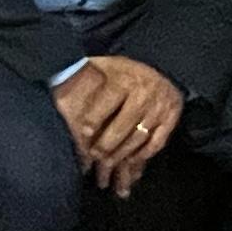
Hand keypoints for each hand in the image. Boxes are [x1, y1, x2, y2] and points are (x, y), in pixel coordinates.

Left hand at [57, 54, 183, 191]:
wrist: (165, 67)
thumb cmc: (125, 71)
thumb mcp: (105, 65)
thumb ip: (86, 73)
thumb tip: (60, 82)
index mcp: (125, 79)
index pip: (109, 100)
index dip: (96, 117)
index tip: (84, 132)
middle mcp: (144, 94)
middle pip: (124, 125)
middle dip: (107, 143)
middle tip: (94, 156)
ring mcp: (159, 108)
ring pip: (138, 137)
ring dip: (122, 154)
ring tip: (107, 165)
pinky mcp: (171, 119)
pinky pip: (156, 142)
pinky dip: (143, 154)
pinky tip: (130, 162)